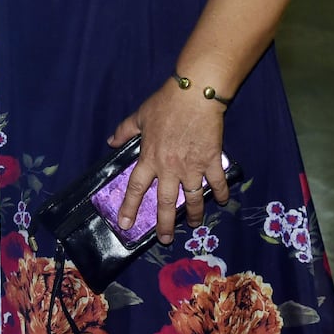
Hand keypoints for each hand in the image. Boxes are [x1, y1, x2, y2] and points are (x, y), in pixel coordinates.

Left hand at [108, 79, 228, 244]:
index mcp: (150, 157)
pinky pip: (217, 182)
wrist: (195, 95)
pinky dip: (221, 193)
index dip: (129, 207)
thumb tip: (111, 142)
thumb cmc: (165, 103)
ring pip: (193, 198)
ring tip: (194, 224)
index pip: (136, 187)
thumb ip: (125, 131)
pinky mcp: (212, 161)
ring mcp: (193, 167)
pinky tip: (223, 201)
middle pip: (165, 202)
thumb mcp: (140, 116)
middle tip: (166, 239)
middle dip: (165, 224)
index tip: (125, 224)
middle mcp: (170, 168)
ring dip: (194, 214)